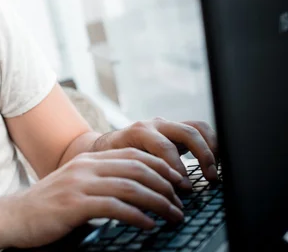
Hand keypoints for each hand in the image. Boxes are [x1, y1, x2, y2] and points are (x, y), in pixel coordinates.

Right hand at [1, 148, 184, 248]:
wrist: (13, 216)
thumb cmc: (46, 206)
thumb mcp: (74, 185)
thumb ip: (99, 182)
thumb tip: (133, 191)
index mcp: (88, 160)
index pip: (133, 155)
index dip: (161, 166)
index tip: (178, 181)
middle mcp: (86, 167)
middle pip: (137, 168)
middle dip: (165, 184)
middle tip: (181, 201)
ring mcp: (80, 184)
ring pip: (130, 187)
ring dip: (158, 202)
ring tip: (173, 215)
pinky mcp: (75, 204)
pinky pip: (115, 207)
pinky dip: (137, 216)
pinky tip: (149, 225)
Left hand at [92, 118, 217, 186]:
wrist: (106, 145)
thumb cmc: (111, 159)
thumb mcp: (119, 166)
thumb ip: (137, 175)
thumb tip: (156, 197)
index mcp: (138, 132)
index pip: (164, 147)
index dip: (177, 168)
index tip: (185, 188)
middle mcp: (155, 125)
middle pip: (187, 132)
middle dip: (202, 155)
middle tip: (210, 178)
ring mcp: (167, 125)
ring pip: (197, 128)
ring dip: (211, 148)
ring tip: (215, 170)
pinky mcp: (176, 129)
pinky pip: (200, 130)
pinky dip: (211, 144)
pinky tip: (214, 163)